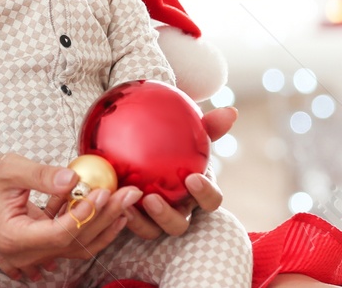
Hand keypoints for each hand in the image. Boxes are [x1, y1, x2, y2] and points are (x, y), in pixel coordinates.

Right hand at [0, 155, 137, 279]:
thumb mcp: (9, 168)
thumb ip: (41, 175)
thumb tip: (73, 179)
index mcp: (15, 238)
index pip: (59, 234)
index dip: (84, 215)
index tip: (103, 192)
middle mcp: (25, 253)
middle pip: (74, 242)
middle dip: (105, 217)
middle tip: (130, 193)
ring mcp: (33, 252)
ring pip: (77, 245)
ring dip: (104, 223)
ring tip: (127, 201)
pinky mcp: (40, 243)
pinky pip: (71, 239)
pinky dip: (90, 222)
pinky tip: (109, 206)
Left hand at [122, 105, 234, 239]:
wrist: (149, 147)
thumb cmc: (177, 141)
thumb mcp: (190, 132)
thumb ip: (208, 125)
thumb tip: (231, 112)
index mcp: (198, 191)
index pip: (211, 200)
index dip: (206, 194)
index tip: (193, 179)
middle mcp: (180, 209)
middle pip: (180, 225)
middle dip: (168, 216)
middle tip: (152, 198)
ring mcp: (158, 219)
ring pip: (153, 230)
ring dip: (141, 221)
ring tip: (126, 204)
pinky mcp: (137, 219)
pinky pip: (130, 224)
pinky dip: (123, 215)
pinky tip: (111, 198)